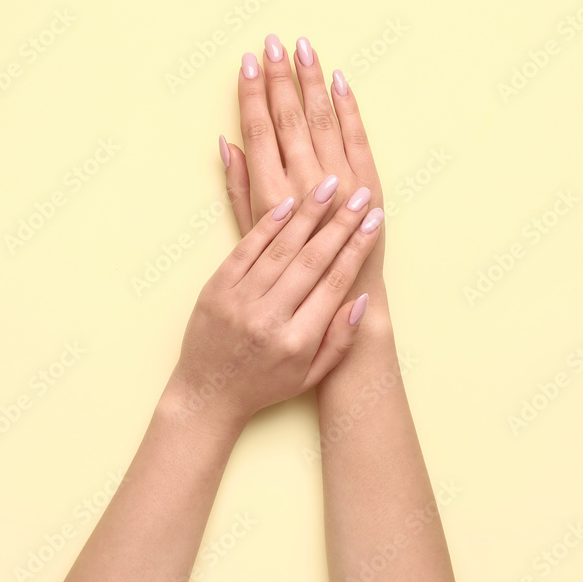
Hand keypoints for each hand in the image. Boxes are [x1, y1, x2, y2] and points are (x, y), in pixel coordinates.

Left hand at [165, 174, 383, 431]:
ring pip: (280, 249)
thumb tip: (361, 299)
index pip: (334, 283)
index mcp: (297, 341)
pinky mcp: (215, 289)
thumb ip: (340, 341)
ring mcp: (239, 302)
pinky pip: (246, 250)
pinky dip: (268, 225)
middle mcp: (268, 319)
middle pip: (312, 260)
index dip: (358, 248)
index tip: (375, 220)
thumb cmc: (264, 386)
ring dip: (307, 214)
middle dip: (340, 223)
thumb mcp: (311, 376)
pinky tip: (288, 204)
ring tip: (329, 185)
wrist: (206, 396)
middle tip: (361, 194)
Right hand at [220, 35, 385, 290]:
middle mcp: (307, 185)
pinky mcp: (370, 182)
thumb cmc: (293, 274)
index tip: (246, 63)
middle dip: (280, 76)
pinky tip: (338, 80)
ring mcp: (342, 181)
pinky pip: (358, 135)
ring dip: (312, 80)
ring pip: (323, 119)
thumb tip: (227, 144)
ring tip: (302, 48)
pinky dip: (348, 106)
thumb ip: (239, 190)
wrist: (349, 297)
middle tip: (272, 42)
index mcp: (274, 197)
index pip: (259, 132)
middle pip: (289, 118)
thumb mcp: (253, 238)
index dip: (251, 95)